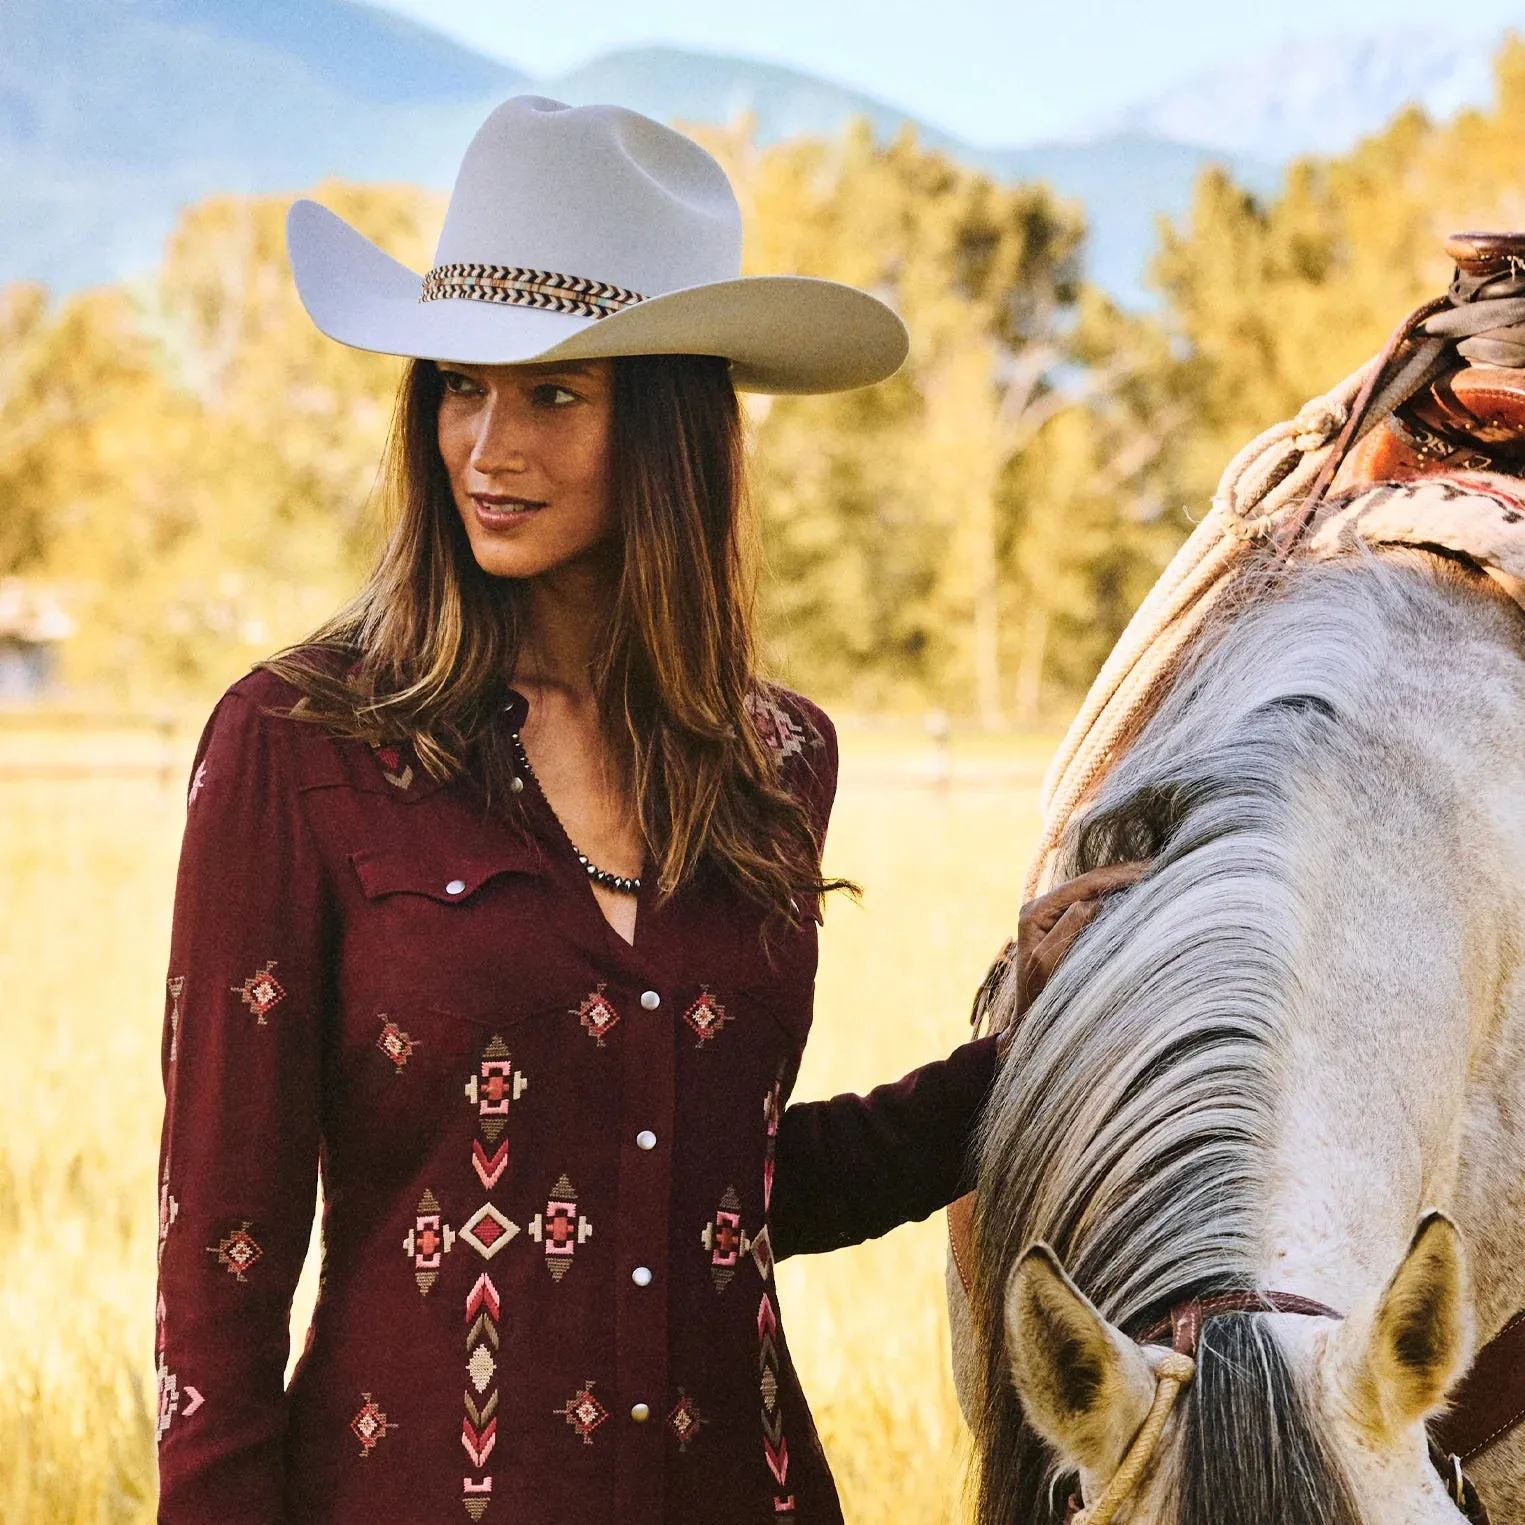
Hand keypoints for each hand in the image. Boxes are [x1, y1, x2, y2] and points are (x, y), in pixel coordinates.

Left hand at [982, 860, 1151, 1048]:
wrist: (1033, 1025)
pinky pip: (1098, 904)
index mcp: (1036, 911)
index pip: (1086, 884)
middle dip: (1127, 875)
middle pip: (1092, 882)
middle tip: (1164, 867)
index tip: (1152, 871)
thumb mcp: (1048, 966)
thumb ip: (1068, 931)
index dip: (1120, 876)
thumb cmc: (1041, 1001)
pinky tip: (1143, 895)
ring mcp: (1055, 914)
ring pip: (1097, 890)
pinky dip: (1121, 898)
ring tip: (1159, 876)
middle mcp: (1044, 906)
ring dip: (1126, 884)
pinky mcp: (1068, 925)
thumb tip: (1092, 903)